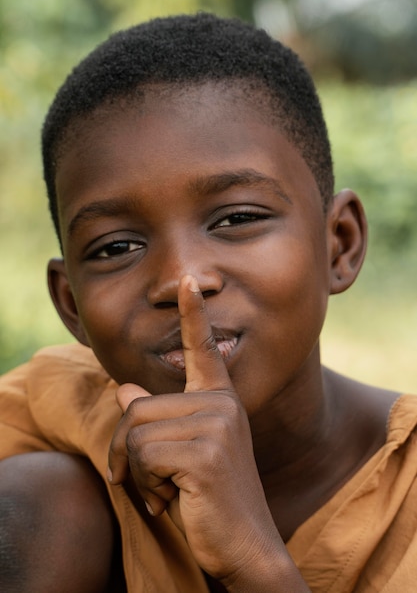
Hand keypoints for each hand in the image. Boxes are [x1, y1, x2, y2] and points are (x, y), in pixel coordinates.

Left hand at [108, 276, 303, 588]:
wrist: (245, 547)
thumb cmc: (210, 500)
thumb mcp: (180, 454)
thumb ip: (156, 419)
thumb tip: (125, 391)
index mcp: (219, 400)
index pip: (203, 349)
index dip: (194, 314)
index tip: (187, 283)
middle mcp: (221, 404)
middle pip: (139, 407)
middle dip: (128, 451)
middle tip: (150, 483)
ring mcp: (216, 424)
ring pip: (136, 431)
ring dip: (136, 472)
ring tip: (163, 493)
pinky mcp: (206, 452)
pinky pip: (143, 455)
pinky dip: (143, 484)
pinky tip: (168, 502)